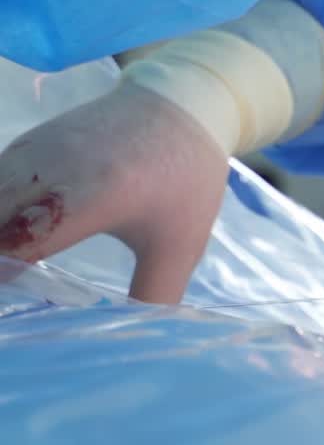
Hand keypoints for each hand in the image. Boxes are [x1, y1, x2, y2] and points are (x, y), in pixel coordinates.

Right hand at [0, 81, 227, 303]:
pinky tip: (4, 245)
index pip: (22, 243)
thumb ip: (154, 295)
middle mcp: (53, 168)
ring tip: (9, 276)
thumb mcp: (180, 244)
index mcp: (95, 194)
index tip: (9, 302)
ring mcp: (33, 151)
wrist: (182, 103)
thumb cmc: (185, 178)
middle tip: (12, 291)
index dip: (2, 277)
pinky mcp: (24, 144)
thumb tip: (141, 341)